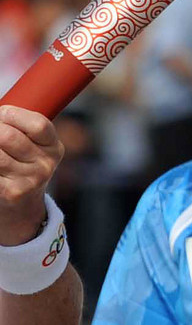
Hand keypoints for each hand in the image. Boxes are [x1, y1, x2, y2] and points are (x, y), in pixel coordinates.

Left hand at [0, 105, 63, 246]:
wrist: (21, 210)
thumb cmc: (21, 167)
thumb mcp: (34, 149)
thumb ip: (22, 131)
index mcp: (54, 148)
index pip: (38, 124)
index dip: (14, 115)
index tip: (3, 114)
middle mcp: (45, 166)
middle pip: (9, 137)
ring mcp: (29, 182)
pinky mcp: (11, 193)